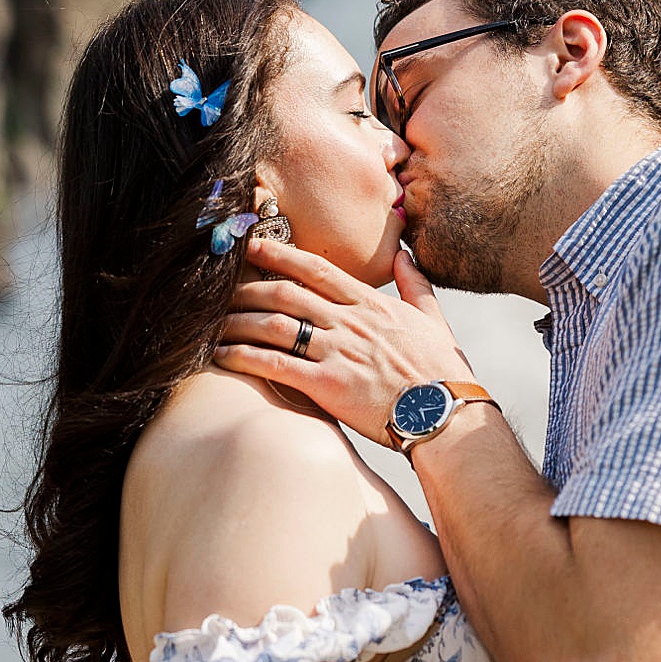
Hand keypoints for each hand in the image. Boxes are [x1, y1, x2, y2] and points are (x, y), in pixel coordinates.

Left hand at [214, 242, 473, 445]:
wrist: (446, 416)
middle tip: (221, 287)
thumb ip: (416, 285)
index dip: (281, 254)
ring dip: (239, 321)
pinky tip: (223, 357)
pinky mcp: (328, 386)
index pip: (318, 269)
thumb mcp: (435, 321)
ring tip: (214, 324)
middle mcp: (350, 322)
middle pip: (287, 292)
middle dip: (249, 286)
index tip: (254, 245)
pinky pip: (275, 365)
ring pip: (275, 324)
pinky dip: (245, 357)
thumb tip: (405, 255)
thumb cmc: (443, 374)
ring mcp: (338, 352)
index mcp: (372, 305)